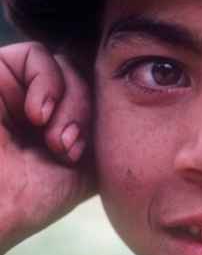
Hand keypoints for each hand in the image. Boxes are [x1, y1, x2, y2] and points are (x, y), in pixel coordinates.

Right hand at [0, 42, 93, 254]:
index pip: (93, 93)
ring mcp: (12, 87)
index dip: (98, 114)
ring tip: (54, 141)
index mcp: (54, 121)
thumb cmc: (28, 200)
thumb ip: (103, 131)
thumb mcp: (83, 166)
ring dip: (71, 102)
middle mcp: (33, 101)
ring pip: (66, 66)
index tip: (84, 154)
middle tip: (70, 148)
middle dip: (84, 112)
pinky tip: (38, 116)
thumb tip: (135, 100)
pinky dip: (48, 82)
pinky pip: (35, 54)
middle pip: (84, 77)